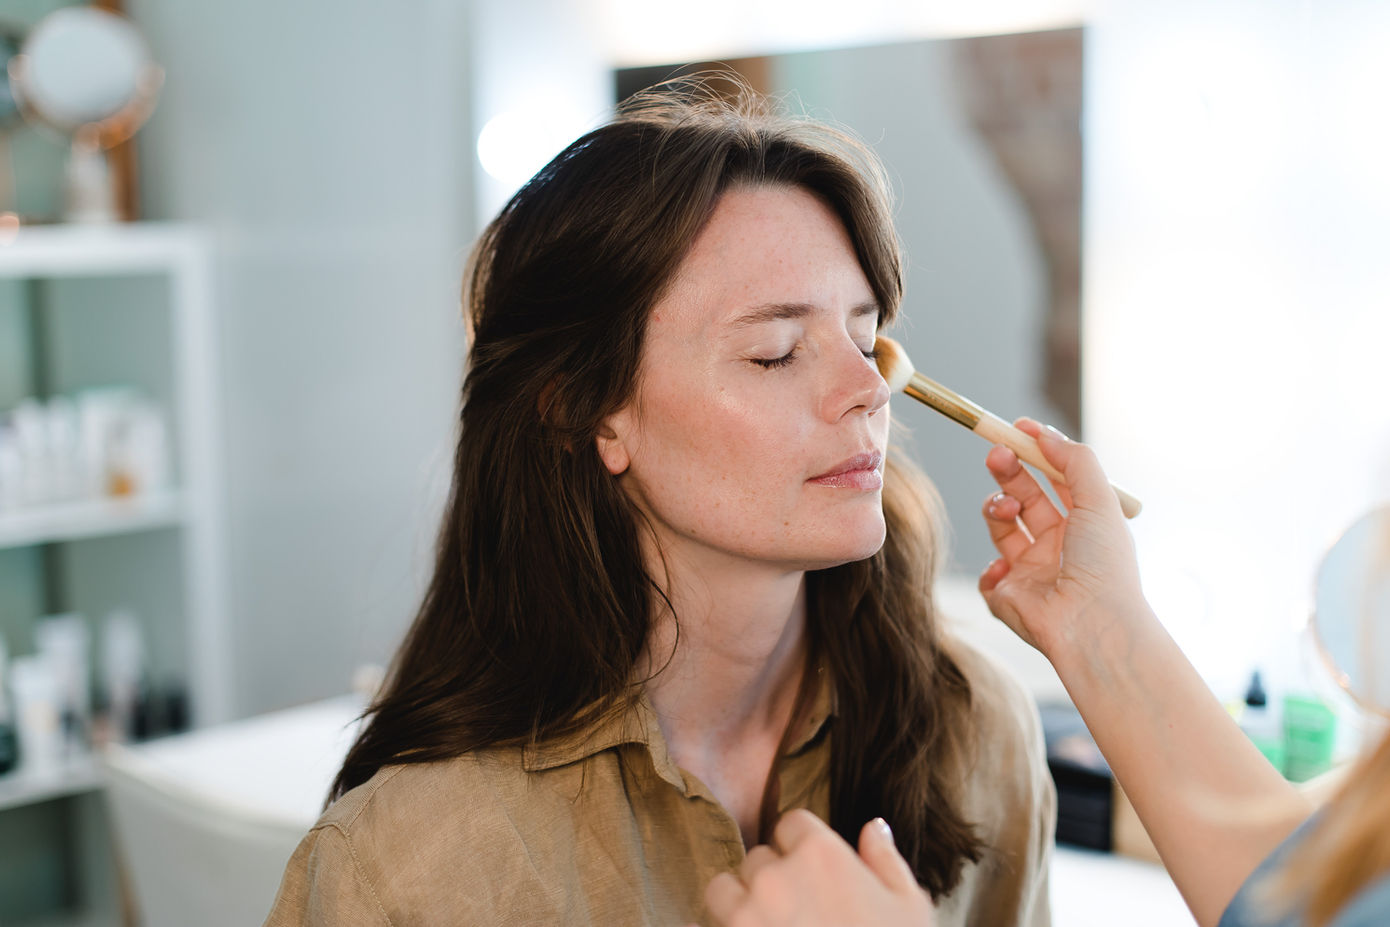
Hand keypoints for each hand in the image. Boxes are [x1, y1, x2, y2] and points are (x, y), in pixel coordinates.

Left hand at [702, 810, 933, 926]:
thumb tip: (874, 827)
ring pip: (723, 889)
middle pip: (758, 857)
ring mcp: (746, 916)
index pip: (792, 823)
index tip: (813, 869)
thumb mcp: (909, 906)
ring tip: (766, 925)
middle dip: (774, 877)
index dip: (802, 845)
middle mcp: (776, 877)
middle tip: (798, 909)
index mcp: (820, 855)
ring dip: (738, 902)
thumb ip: (886, 860)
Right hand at [977, 419, 1145, 662]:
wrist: (1091, 625)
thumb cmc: (1104, 566)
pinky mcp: (1009, 597)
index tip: (1017, 429)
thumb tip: (1043, 433)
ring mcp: (1032, 572)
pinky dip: (991, 567)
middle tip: (996, 452)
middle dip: (1008, 471)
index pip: (1056, 480)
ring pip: (1001, 527)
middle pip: (1025, 496)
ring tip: (1007, 508)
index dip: (1037, 453)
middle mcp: (1059, 546)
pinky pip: (988, 575)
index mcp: (1085, 524)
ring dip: (998, 508)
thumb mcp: (1099, 499)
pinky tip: (1008, 568)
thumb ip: (1074, 460)